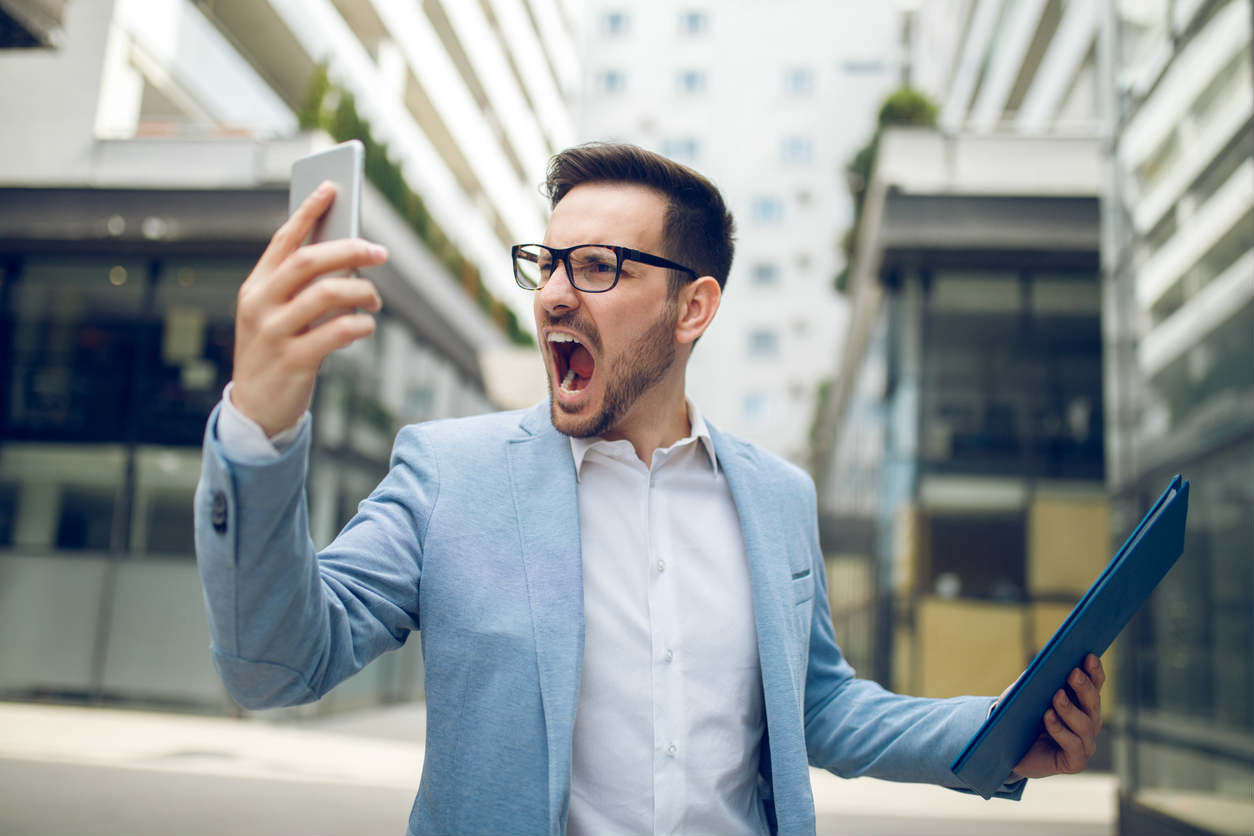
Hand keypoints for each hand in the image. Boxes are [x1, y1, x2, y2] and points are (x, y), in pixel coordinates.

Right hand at [231, 181, 387, 435]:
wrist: (255, 410)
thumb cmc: (275, 354)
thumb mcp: (277, 316)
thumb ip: (301, 289)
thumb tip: (348, 257)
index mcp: (256, 286)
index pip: (284, 239)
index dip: (309, 211)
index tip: (332, 187)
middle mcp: (260, 304)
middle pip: (309, 261)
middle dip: (349, 249)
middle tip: (380, 251)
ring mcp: (274, 332)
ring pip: (327, 294)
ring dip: (361, 292)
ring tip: (374, 300)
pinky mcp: (293, 360)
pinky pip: (336, 332)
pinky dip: (359, 325)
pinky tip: (365, 327)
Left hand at [1011, 653, 1105, 779]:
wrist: (1007, 752)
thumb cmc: (1019, 719)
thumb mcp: (1024, 695)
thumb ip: (1035, 682)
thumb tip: (1041, 665)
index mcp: (1082, 704)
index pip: (1095, 685)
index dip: (1094, 672)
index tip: (1088, 656)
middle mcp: (1089, 724)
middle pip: (1092, 704)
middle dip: (1084, 687)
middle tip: (1073, 673)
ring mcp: (1084, 744)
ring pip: (1085, 725)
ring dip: (1070, 709)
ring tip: (1056, 695)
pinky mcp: (1075, 762)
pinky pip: (1072, 745)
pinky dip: (1060, 729)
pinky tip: (1048, 716)